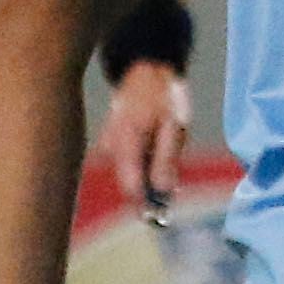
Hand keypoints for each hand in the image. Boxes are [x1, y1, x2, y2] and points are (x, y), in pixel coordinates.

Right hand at [96, 61, 191, 218]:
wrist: (146, 69)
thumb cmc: (163, 96)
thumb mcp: (173, 128)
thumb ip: (166, 160)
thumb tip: (164, 192)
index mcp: (125, 147)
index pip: (131, 189)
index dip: (147, 204)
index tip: (162, 215)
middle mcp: (111, 149)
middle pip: (131, 182)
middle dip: (154, 183)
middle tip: (174, 160)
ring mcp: (109, 145)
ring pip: (133, 171)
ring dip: (152, 166)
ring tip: (169, 139)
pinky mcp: (113, 142)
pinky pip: (131, 159)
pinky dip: (147, 155)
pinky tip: (158, 136)